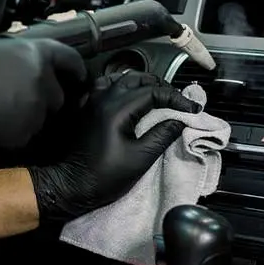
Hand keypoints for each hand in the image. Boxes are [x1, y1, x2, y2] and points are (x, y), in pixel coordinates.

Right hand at [0, 38, 87, 148]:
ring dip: (32, 113)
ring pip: (44, 114)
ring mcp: (36, 109)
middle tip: (24, 95)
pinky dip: (18, 129)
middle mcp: (42, 81)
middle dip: (46, 96)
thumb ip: (12, 55)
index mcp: (35, 54)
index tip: (79, 74)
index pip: (69, 58)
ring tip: (6, 109)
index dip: (76, 68)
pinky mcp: (27, 133)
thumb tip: (13, 60)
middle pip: (57, 92)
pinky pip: (28, 131)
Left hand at [28, 71, 199, 222]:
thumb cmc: (105, 176)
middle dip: (161, 86)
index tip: (192, 110)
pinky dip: (123, 86)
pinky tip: (131, 97)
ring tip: (158, 96)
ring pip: (121, 79)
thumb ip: (162, 135)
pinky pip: (106, 86)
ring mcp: (93, 101)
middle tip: (177, 101)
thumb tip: (179, 120)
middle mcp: (104, 98)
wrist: (71, 185)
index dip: (176, 98)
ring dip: (142, 83)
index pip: (153, 92)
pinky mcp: (87, 108)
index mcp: (118, 109)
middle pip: (138, 78)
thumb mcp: (140, 159)